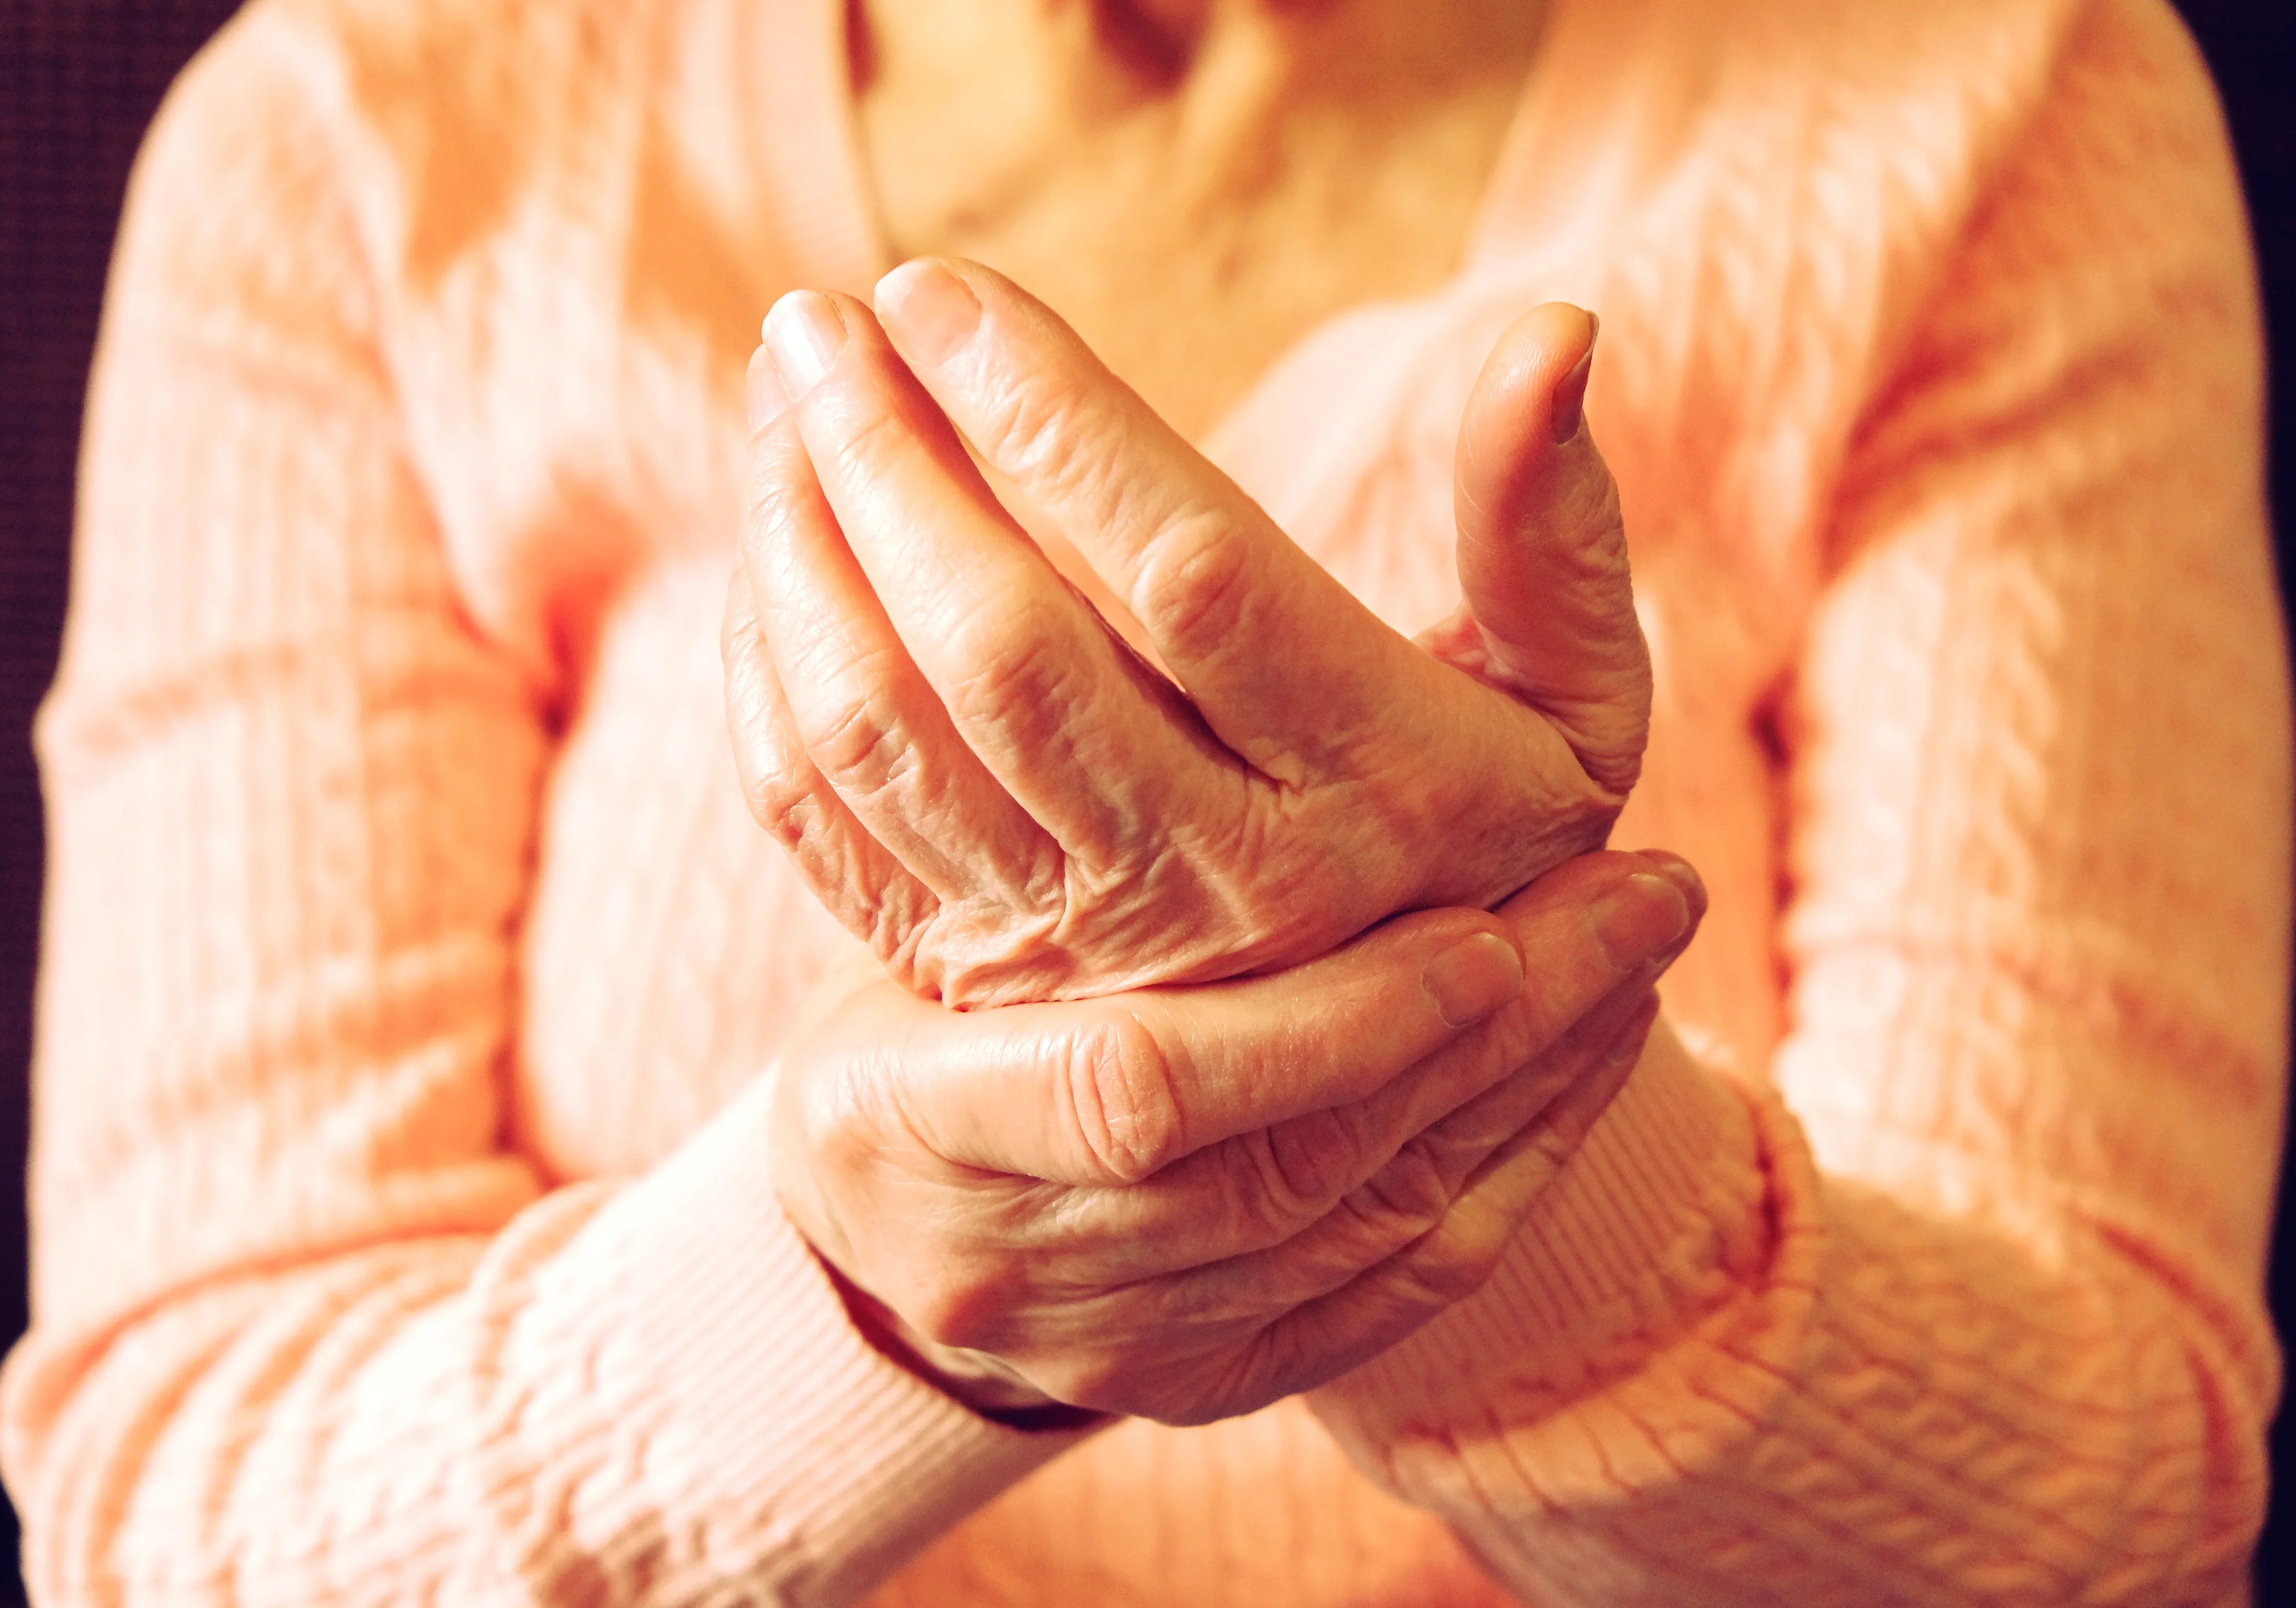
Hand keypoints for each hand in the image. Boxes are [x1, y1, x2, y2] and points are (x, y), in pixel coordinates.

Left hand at [725, 259, 1647, 1007]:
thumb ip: (1547, 529)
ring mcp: (1076, 948)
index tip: (939, 289)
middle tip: (817, 317)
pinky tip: (773, 545)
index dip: (1053, 420)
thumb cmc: (1477, 822)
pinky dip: (769, 673)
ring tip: (781, 394)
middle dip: (886, 464)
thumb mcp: (1567, 698)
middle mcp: (1217, 885)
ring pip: (886, 732)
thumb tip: (1551, 330)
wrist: (1395, 1058)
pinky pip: (822, 820)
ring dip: (801, 548)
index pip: (1191, 576)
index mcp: (1375, 790)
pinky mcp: (971, 974)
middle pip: (1005, 653)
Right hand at [770, 850, 1701, 1425]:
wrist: (863, 1222)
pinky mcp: (1201, 1384)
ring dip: (1518, 1094)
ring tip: (1636, 956)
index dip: (1326, 1017)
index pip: (1139, 1087)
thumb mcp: (899, 890)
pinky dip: (1505, 1180)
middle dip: (1477, 1037)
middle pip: (1288, 1171)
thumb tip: (1166, 570)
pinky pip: (1387, 1299)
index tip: (1485, 926)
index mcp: (908, 1118)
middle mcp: (1013, 1263)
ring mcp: (1114, 1343)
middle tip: (1638, 897)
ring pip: (1359, 1233)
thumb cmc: (897, 1003)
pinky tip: (1584, 1072)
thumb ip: (1024, 771)